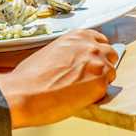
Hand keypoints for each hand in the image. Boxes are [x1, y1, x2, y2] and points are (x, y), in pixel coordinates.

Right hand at [0, 30, 117, 128]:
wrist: (24, 93)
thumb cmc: (30, 77)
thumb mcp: (50, 52)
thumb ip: (68, 53)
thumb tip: (73, 61)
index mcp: (77, 37)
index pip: (99, 39)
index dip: (96, 52)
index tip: (93, 60)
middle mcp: (90, 46)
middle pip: (109, 53)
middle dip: (102, 64)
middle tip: (89, 78)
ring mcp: (98, 64)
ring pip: (111, 72)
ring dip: (101, 80)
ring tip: (82, 91)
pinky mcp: (100, 84)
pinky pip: (107, 89)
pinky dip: (98, 94)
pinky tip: (82, 98)